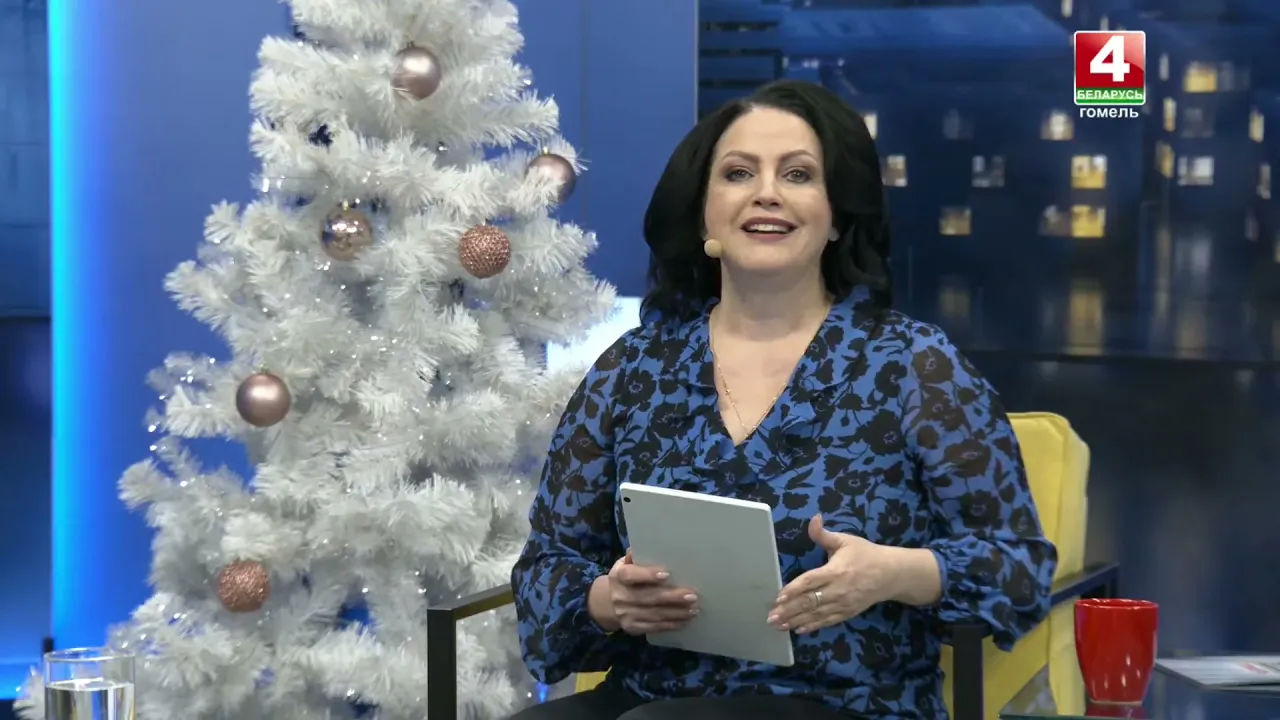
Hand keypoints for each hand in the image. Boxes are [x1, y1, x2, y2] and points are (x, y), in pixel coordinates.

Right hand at [605, 550, 698, 635]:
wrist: (608, 603)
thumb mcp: (626, 564)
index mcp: (618, 576)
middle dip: (671, 597)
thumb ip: (637, 557)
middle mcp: (620, 596)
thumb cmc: (626, 578)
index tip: (667, 574)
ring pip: (654, 614)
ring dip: (676, 613)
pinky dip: (671, 624)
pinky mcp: (632, 628)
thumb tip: (648, 546)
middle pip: (647, 597)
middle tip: (692, 595)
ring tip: (694, 609)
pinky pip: (654, 627)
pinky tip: (685, 620)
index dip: (647, 575)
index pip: (631, 575)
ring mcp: (626, 614)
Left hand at [767, 514, 895, 633]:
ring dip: (796, 621)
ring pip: (816, 615)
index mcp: (835, 571)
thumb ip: (824, 534)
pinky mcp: (847, 613)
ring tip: (778, 625)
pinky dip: (812, 626)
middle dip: (789, 610)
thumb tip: (814, 518)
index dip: (793, 590)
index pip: (810, 581)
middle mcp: (838, 590)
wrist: (891, 574)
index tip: (778, 597)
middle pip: (810, 602)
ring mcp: (843, 604)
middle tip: (771, 617)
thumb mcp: (845, 540)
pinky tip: (798, 630)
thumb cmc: (865, 554)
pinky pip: (827, 621)